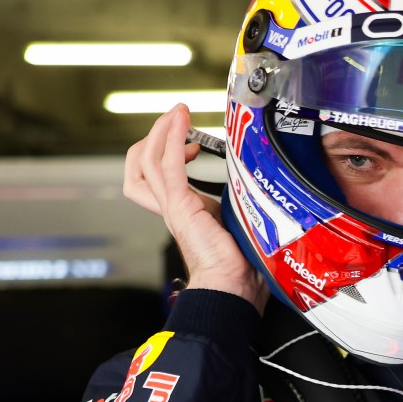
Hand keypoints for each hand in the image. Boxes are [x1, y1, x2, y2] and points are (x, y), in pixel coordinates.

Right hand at [123, 104, 266, 309]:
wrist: (235, 289)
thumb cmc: (244, 266)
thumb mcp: (241, 220)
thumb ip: (241, 199)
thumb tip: (261, 179)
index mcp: (186, 211)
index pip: (159, 176)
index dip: (171, 152)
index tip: (197, 142)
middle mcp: (173, 207)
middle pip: (141, 165)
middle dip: (156, 137)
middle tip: (177, 118)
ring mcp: (173, 206)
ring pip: (147, 160)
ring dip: (162, 131)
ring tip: (177, 112)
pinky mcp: (180, 206)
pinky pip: (168, 165)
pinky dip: (173, 138)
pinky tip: (182, 120)